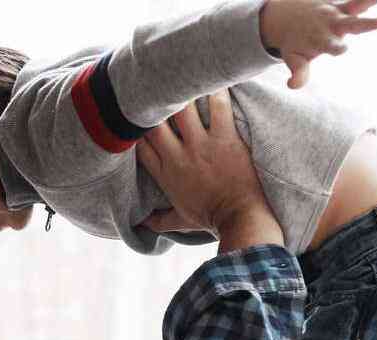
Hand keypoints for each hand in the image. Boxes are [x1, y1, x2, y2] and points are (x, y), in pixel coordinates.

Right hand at [136, 90, 282, 250]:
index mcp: (165, 174)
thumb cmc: (211, 219)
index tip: (140, 118)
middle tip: (158, 88)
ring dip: (182, 93)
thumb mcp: (179, 221)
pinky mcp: (224, 138)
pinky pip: (218, 105)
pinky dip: (217, 89)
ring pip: (182, 108)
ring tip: (185, 77)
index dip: (136, 128)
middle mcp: (177, 156)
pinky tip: (216, 76)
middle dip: (153, 105)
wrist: (240, 217)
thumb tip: (141, 225)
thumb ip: (157, 222)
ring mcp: (200, 145)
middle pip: (153, 122)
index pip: (139, 144)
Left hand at [260, 0, 376, 88]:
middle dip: (366, 24)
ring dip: (369, 1)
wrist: (286, 16)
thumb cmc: (293, 43)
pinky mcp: (341, 4)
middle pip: (350, 24)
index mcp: (320, 40)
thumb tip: (292, 86)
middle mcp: (330, 24)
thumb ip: (298, 73)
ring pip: (356, 5)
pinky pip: (356, 0)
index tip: (342, 49)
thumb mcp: (292, 58)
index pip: (330, 45)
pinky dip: (367, 0)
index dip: (336, 47)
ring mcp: (336, 12)